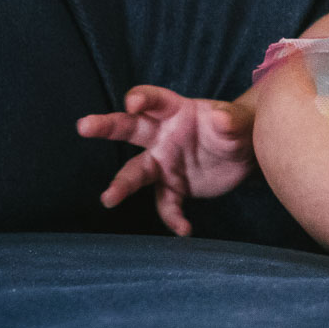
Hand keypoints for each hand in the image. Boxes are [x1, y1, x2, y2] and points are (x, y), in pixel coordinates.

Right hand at [76, 86, 254, 235]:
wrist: (245, 155)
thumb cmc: (237, 128)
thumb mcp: (238, 121)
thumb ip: (230, 120)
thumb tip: (221, 119)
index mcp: (176, 112)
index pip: (154, 101)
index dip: (142, 98)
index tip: (132, 103)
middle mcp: (162, 136)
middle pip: (129, 129)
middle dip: (106, 126)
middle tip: (83, 126)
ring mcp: (164, 162)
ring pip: (136, 172)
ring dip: (122, 185)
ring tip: (108, 198)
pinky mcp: (173, 187)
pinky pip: (166, 203)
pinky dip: (172, 217)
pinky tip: (184, 229)